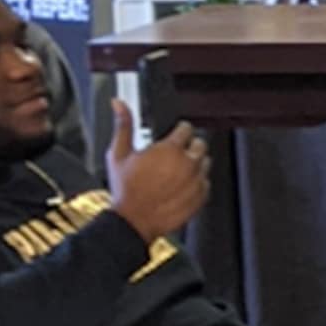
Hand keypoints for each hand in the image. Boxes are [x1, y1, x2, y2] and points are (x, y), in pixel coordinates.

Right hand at [106, 106, 211, 243]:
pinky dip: (197, 182)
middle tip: (177, 152)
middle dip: (190, 145)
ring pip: (206, 163)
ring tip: (178, 169)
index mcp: (170, 149)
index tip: (175, 132)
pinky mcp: (201, 198)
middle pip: (200, 144)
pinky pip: (206, 183)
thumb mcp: (119, 153)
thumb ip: (123, 125)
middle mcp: (187, 164)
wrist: (134, 222)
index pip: (186, 128)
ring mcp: (196, 182)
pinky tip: (182, 185)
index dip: (180, 129)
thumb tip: (119, 103)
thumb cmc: (126, 190)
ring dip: (195, 162)